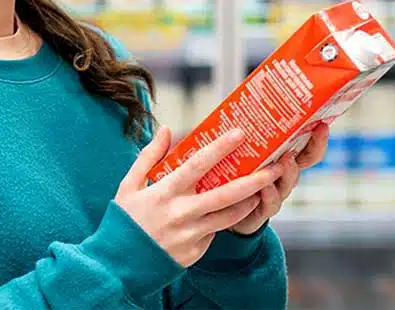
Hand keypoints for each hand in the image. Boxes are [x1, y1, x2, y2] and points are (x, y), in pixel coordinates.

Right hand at [115, 126, 284, 266]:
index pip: (198, 165)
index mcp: (165, 192)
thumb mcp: (129, 185)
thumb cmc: (124, 221)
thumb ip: (149, 156)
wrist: (118, 266)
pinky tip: (234, 209)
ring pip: (230, 216)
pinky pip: (216, 231)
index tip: (240, 134)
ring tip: (262, 189)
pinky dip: (225, 219)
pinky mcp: (196, 251)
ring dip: (249, 202)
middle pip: (226, 194)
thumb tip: (165, 129)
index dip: (220, 148)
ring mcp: (191, 234)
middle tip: (275, 167)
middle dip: (255, 180)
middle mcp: (181, 213)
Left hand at [230, 122, 329, 235]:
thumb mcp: (242, 152)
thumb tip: (246, 101)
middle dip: (313, 148)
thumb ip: (247, 133)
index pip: (306, 147)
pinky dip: (269, 195)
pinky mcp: (261, 212)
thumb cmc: (233, 175)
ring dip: (288, 171)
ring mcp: (275, 194)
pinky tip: (264, 187)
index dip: (317, 138)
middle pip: (304, 163)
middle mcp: (283, 176)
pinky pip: (270, 203)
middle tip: (314, 132)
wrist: (223, 212)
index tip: (322, 123)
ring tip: (285, 159)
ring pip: (288, 183)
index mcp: (281, 159)